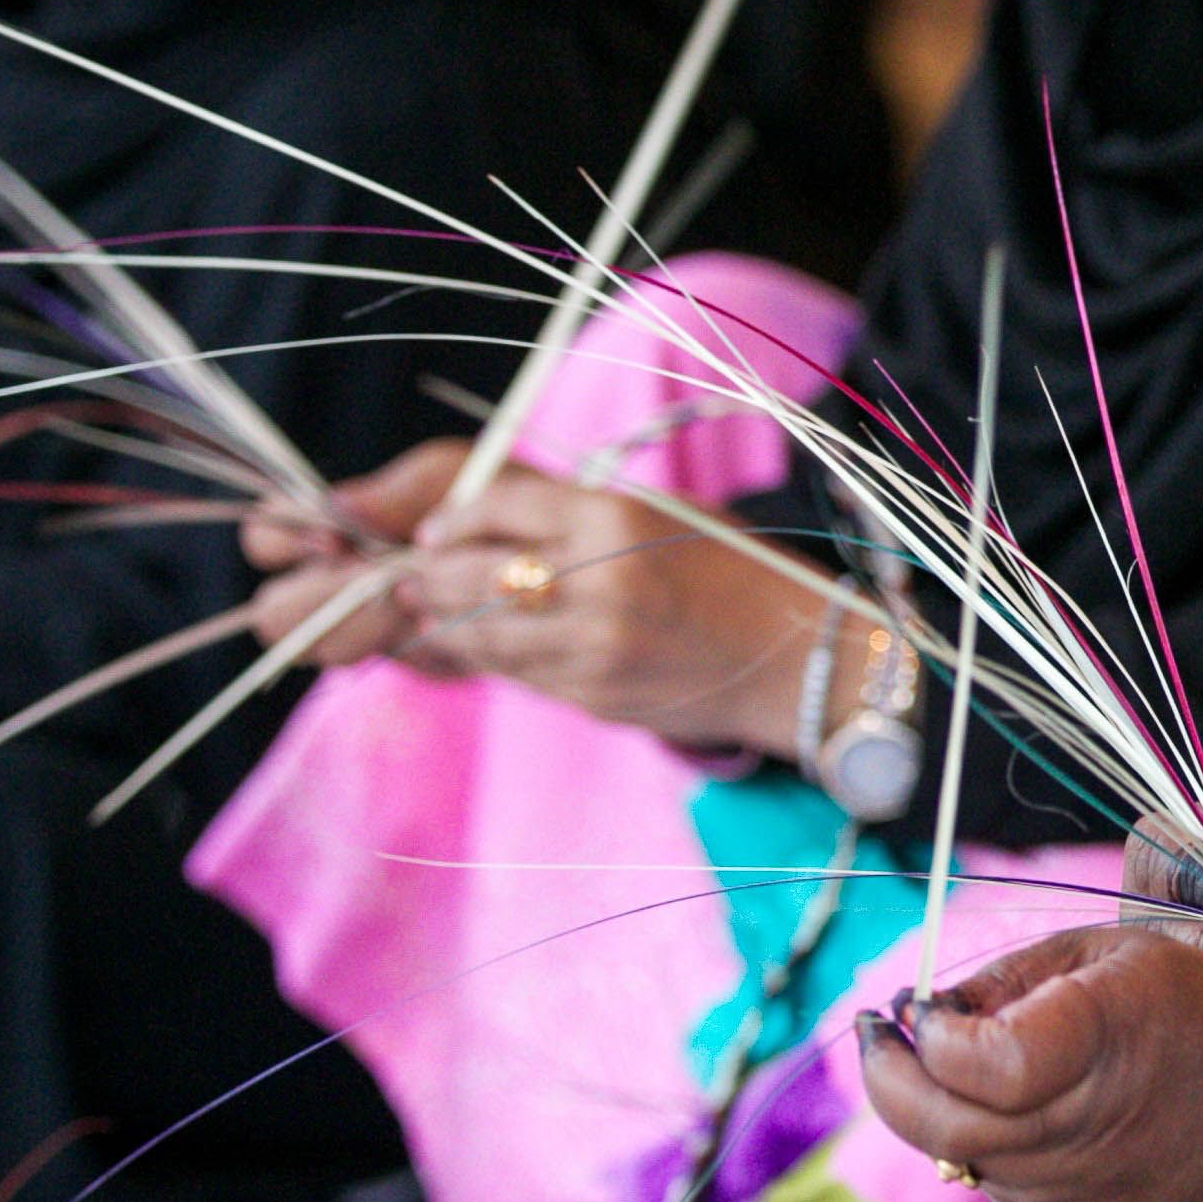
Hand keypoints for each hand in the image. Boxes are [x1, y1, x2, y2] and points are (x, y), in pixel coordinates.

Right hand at [243, 439, 458, 666]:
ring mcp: (368, 628)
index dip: (286, 539)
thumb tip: (335, 511)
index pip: (264, 538)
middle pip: (276, 613)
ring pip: (327, 648)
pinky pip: (397, 662)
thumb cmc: (479, 492)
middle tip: (376, 577)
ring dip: (369, 622)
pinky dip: (421, 638)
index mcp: (327, 529)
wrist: (544, 540)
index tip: (335, 537)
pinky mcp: (417, 658)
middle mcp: (333, 584)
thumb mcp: (443, 474)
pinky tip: (448, 612)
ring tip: (415, 593)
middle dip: (322, 597)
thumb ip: (390, 493)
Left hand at [253, 439, 828, 744]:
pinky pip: (518, 674)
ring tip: (430, 612)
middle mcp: (599, 581)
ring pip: (481, 633)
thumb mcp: (656, 517)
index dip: (453, 520)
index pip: (499, 507)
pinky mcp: (594, 694)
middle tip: (410, 576)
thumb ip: (574, 519)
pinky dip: (493, 659)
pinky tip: (486, 648)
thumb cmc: (727, 572)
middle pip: (471, 574)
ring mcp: (594, 646)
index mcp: (615, 519)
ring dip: (445, 624)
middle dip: (429, 576)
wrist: (792, 655)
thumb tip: (477, 529)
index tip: (434, 532)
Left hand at [854, 924, 1202, 1201]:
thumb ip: (1011, 976)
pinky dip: (968, 1139)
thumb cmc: (1192, 1009)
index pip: (982, 1064)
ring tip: (933, 1059)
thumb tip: (925, 1009)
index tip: (920, 1005)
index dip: (931, 1036)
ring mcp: (1067, 1181)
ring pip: (951, 1158)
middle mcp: (1077, 1121)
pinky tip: (995, 1102)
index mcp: (1098, 1038)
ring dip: (922, 1108)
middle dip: (888, 1079)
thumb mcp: (1112, 952)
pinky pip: (984, 1179)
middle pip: (942, 1126)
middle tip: (879, 1036)